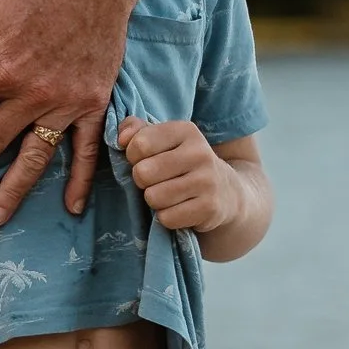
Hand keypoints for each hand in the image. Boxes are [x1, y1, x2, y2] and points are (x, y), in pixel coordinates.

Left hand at [118, 119, 237, 235]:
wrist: (226, 192)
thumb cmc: (182, 162)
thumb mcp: (163, 139)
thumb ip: (136, 130)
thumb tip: (121, 138)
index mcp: (186, 130)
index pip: (139, 144)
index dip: (133, 156)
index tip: (145, 159)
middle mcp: (200, 153)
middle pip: (142, 173)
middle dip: (142, 181)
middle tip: (157, 180)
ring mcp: (207, 181)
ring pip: (153, 197)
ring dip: (154, 200)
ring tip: (168, 195)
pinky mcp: (210, 208)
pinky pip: (167, 218)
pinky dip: (167, 217)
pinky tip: (179, 208)